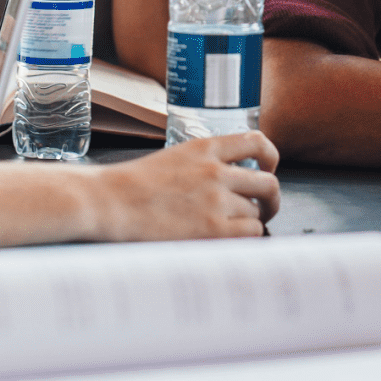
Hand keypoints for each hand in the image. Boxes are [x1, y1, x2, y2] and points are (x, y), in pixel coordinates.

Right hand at [88, 133, 281, 239]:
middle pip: (268, 182)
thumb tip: (231, 180)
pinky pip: (251, 232)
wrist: (110, 201)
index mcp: (205, 148)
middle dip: (271, 198)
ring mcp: (216, 200)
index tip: (268, 167)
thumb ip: (204, 164)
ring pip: (259, 211)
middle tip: (264, 207)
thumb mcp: (173, 157)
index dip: (270, 157)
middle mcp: (216, 171)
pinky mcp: (213, 229)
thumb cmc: (131, 185)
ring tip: (235, 227)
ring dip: (251, 220)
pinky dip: (246, 237)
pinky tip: (230, 238)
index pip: (257, 142)